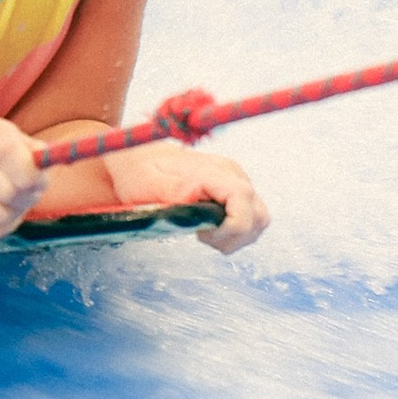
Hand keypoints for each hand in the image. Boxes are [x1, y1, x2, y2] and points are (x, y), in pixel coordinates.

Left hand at [105, 138, 269, 251]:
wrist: (139, 161)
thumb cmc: (139, 173)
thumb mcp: (147, 183)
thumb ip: (173, 190)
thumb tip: (197, 196)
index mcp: (213, 171)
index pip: (244, 199)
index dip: (232, 227)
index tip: (204, 235)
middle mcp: (232, 174)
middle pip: (258, 216)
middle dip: (234, 237)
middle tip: (202, 236)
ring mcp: (236, 182)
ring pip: (259, 220)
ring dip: (236, 237)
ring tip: (206, 234)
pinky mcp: (234, 192)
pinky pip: (251, 218)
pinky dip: (235, 232)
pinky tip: (211, 229)